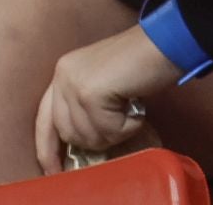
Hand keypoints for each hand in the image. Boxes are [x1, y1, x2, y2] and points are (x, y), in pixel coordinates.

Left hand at [33, 26, 178, 173]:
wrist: (168, 41)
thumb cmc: (144, 62)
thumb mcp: (105, 81)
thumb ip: (84, 105)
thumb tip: (78, 143)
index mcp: (64, 71)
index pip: (44, 120)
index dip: (48, 149)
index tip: (54, 170)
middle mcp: (63, 75)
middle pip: (68, 133)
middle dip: (97, 138)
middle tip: (122, 124)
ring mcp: (75, 83)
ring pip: (87, 136)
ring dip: (116, 132)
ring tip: (133, 111)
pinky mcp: (91, 93)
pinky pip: (107, 131)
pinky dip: (128, 127)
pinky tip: (138, 110)